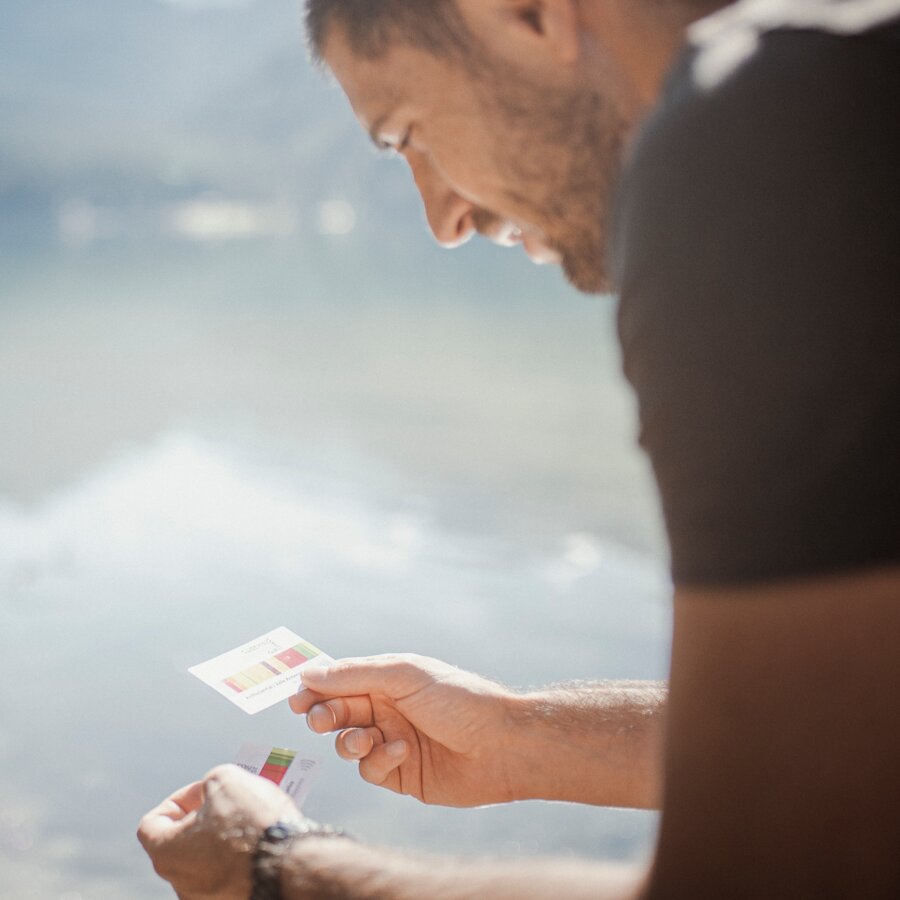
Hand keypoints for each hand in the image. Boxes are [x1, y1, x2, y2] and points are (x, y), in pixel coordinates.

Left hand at [137, 764, 302, 899]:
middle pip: (181, 842)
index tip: (204, 792)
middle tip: (230, 802)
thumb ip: (210, 782)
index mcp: (167, 853)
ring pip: (207, 861)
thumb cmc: (252, 824)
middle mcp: (180, 882)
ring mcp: (206, 897)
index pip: (152, 824)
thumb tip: (214, 792)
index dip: (178, 800)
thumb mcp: (226, 780)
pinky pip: (229, 875)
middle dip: (204, 818)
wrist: (290, 866)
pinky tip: (261, 841)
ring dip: (223, 838)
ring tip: (251, 820)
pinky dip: (240, 858)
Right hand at [290, 654, 521, 807]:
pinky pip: (370, 769)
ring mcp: (392, 741)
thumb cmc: (458, 699)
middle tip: (318, 719)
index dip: (316, 688)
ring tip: (364, 739)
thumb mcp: (405, 675)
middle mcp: (387, 709)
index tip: (297, 698)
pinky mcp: (401, 774)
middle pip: (338, 712)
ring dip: (349, 741)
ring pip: (348, 744)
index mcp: (388, 680)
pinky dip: (377, 761)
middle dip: (324, 715)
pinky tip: (400, 752)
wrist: (501, 744)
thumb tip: (308, 672)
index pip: (341, 681)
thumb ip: (355, 674)